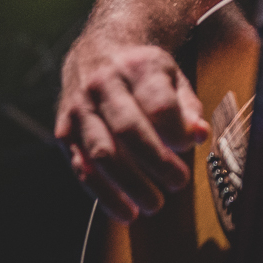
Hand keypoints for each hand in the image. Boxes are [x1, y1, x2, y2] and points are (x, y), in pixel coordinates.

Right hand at [55, 36, 209, 222]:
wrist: (97, 50)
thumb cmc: (143, 71)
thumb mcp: (172, 76)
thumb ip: (188, 107)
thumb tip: (200, 135)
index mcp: (137, 67)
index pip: (158, 103)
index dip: (176, 130)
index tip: (190, 146)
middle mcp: (103, 86)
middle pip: (128, 130)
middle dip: (155, 162)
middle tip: (179, 183)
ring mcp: (79, 109)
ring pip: (100, 153)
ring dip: (128, 185)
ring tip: (154, 205)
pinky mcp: (63, 132)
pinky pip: (80, 168)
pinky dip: (103, 194)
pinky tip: (124, 211)